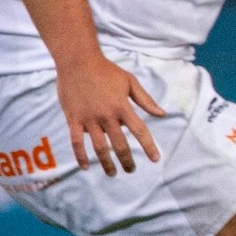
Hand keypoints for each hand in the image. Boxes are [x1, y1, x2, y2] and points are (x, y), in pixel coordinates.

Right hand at [56, 54, 165, 175]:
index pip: (140, 131)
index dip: (149, 147)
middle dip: (127, 160)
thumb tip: (162, 114)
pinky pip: (76, 142)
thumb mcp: (130, 82)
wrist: (78, 61)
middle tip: (131, 170)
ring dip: (107, 163)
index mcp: (123, 107)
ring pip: (99, 147)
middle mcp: (107, 115)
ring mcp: (89, 118)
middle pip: (120, 144)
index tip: (155, 159)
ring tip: (113, 173)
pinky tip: (86, 167)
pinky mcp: (73, 119)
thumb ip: (146, 100)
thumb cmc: (106, 71)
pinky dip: (81, 156)